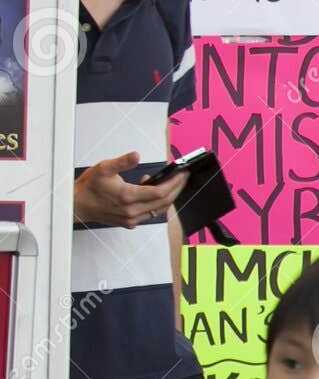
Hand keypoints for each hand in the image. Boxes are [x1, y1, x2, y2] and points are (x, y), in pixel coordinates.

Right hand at [73, 154, 187, 229]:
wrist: (77, 205)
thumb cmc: (89, 187)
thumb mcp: (104, 168)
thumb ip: (122, 162)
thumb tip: (136, 155)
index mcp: (127, 196)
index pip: (160, 192)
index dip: (174, 183)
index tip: (182, 174)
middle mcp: (132, 211)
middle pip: (164, 202)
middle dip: (176, 189)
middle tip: (183, 178)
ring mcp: (132, 219)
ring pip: (159, 210)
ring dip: (167, 197)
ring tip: (168, 182)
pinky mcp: (130, 223)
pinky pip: (150, 214)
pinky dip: (155, 203)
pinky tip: (150, 191)